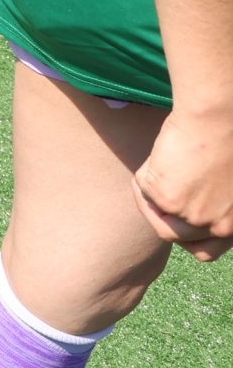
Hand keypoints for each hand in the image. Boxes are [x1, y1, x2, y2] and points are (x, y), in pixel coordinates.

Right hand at [136, 106, 232, 261]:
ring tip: (159, 168)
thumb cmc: (228, 138)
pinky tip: (161, 155)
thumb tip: (193, 200)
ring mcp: (193, 217)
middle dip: (163, 218)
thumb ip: (217, 202)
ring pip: (156, 218)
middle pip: (177, 238)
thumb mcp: (230, 184)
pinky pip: (143, 193)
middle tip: (162, 195)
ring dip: (150, 196)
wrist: (219, 118)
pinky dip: (145, 175)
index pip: (207, 249)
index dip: (188, 232)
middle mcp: (219, 227)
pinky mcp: (168, 200)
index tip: (180, 212)